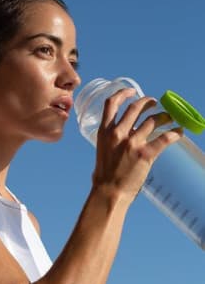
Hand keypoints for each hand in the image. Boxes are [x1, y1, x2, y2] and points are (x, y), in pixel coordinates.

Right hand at [91, 88, 183, 203]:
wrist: (109, 192)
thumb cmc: (104, 175)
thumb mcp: (102, 150)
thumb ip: (112, 139)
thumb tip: (122, 135)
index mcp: (104, 131)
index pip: (111, 104)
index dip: (122, 94)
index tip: (132, 91)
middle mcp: (118, 133)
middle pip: (135, 108)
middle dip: (147, 102)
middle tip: (154, 103)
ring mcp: (132, 142)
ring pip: (152, 121)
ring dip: (163, 116)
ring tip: (168, 117)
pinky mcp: (145, 154)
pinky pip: (165, 138)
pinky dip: (174, 133)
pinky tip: (179, 132)